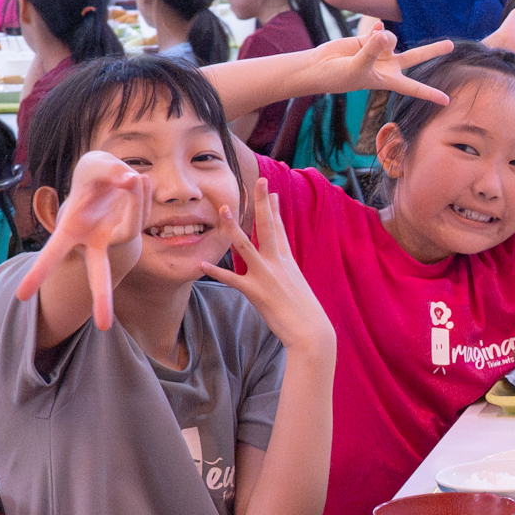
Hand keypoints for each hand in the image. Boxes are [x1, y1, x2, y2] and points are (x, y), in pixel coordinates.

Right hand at [14, 151, 149, 330]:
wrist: (112, 179)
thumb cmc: (94, 174)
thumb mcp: (96, 165)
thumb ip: (110, 170)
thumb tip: (131, 180)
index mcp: (72, 230)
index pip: (54, 252)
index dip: (39, 271)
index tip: (22, 296)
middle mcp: (94, 241)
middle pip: (98, 273)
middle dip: (102, 298)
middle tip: (104, 326)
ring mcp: (117, 238)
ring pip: (133, 224)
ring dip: (135, 198)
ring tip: (127, 176)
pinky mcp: (137, 230)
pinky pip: (145, 209)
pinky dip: (143, 191)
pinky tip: (135, 184)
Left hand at [200, 180, 333, 355]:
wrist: (312, 332)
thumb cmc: (305, 314)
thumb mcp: (297, 288)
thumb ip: (286, 276)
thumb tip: (283, 272)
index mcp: (287, 262)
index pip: (279, 229)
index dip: (273, 209)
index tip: (269, 191)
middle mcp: (278, 263)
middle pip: (267, 227)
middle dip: (262, 203)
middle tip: (257, 182)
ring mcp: (267, 276)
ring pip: (246, 246)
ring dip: (233, 227)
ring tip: (223, 210)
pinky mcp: (257, 292)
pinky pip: (233, 279)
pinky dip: (216, 272)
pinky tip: (202, 263)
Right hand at [310, 26, 453, 106]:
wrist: (321, 66)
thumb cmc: (339, 75)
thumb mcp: (358, 66)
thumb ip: (374, 50)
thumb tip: (387, 33)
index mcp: (390, 80)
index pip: (415, 87)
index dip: (430, 94)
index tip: (447, 101)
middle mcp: (389, 66)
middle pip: (417, 57)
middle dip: (433, 50)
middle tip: (451, 45)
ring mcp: (380, 52)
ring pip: (393, 39)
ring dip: (383, 38)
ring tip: (368, 44)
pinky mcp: (370, 40)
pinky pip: (380, 30)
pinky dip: (377, 30)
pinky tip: (375, 29)